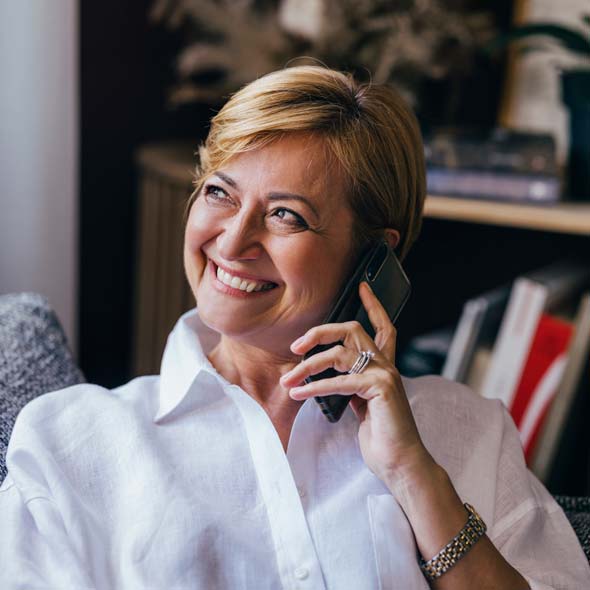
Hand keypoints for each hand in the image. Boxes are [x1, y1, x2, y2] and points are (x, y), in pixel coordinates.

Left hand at [280, 281, 433, 489]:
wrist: (400, 463)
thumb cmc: (381, 436)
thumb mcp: (361, 404)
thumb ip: (350, 384)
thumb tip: (323, 375)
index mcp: (384, 367)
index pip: (383, 327)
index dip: (373, 305)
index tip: (362, 286)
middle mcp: (387, 366)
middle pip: (352, 330)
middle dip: (320, 332)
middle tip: (296, 345)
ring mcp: (385, 375)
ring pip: (339, 354)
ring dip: (307, 366)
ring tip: (287, 381)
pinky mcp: (380, 388)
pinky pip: (339, 381)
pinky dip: (314, 387)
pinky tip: (298, 396)